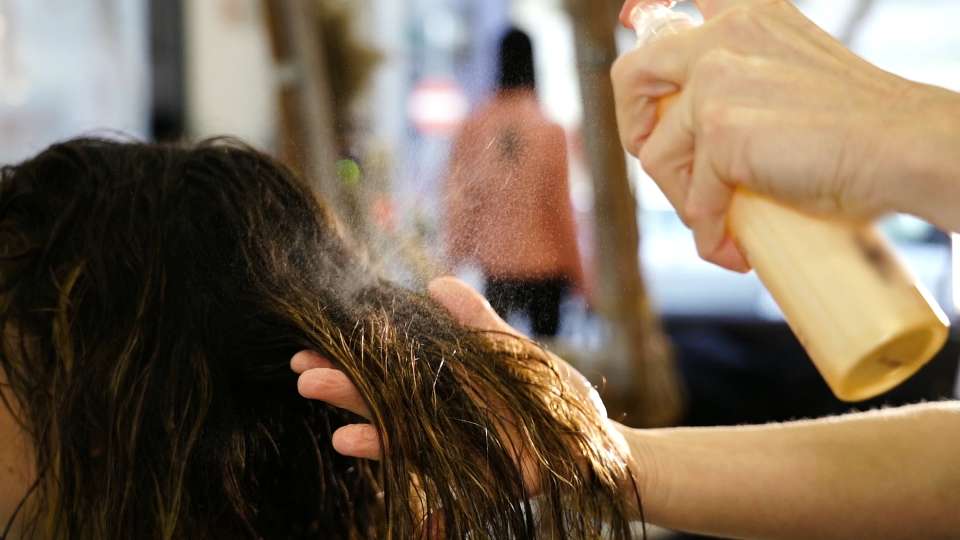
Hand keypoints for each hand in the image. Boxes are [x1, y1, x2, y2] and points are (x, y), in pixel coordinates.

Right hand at [291, 277, 622, 493]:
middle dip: (341, 379)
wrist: (594, 447)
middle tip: (299, 366)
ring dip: (355, 414)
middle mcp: (439, 412)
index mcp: (448, 380)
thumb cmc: (556, 398)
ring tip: (315, 396)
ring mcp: (449, 443)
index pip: (392, 363)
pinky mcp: (464, 472)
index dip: (356, 351)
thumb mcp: (514, 354)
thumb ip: (478, 324)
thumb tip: (436, 283)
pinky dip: (385, 452)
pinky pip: (421, 465)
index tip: (316, 338)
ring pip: (393, 424)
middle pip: (382, 392)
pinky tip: (346, 440)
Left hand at [612, 0, 959, 269]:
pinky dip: (708, 233)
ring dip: (684, 201)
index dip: (647, 22)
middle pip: (632, 76)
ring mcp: (716, 81)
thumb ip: (746, 83)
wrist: (903, 146)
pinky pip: (692, 199)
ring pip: (657, 155)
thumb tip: (703, 136)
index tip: (642, 41)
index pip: (676, 11)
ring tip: (723, 225)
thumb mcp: (791, 78)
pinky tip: (734, 249)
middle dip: (634, 129)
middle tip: (667, 167)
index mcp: (745, 16)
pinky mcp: (719, 130)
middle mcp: (722, 37)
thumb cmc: (862, 128)